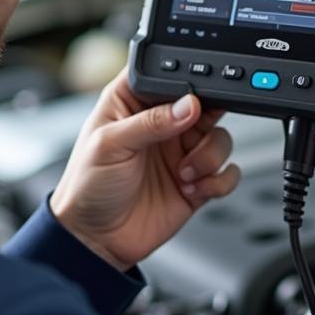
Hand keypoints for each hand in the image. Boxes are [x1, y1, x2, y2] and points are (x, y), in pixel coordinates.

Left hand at [50, 69, 239, 270]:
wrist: (96, 239)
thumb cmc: (87, 186)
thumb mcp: (109, 145)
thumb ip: (150, 122)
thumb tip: (188, 105)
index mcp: (135, 103)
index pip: (169, 75)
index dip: (186, 79)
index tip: (193, 95)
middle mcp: (163, 124)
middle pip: (206, 102)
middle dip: (211, 115)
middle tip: (201, 127)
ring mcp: (181, 152)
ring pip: (221, 137)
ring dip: (210, 155)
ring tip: (184, 172)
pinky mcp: (197, 182)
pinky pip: (227, 172)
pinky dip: (218, 180)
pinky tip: (192, 188)